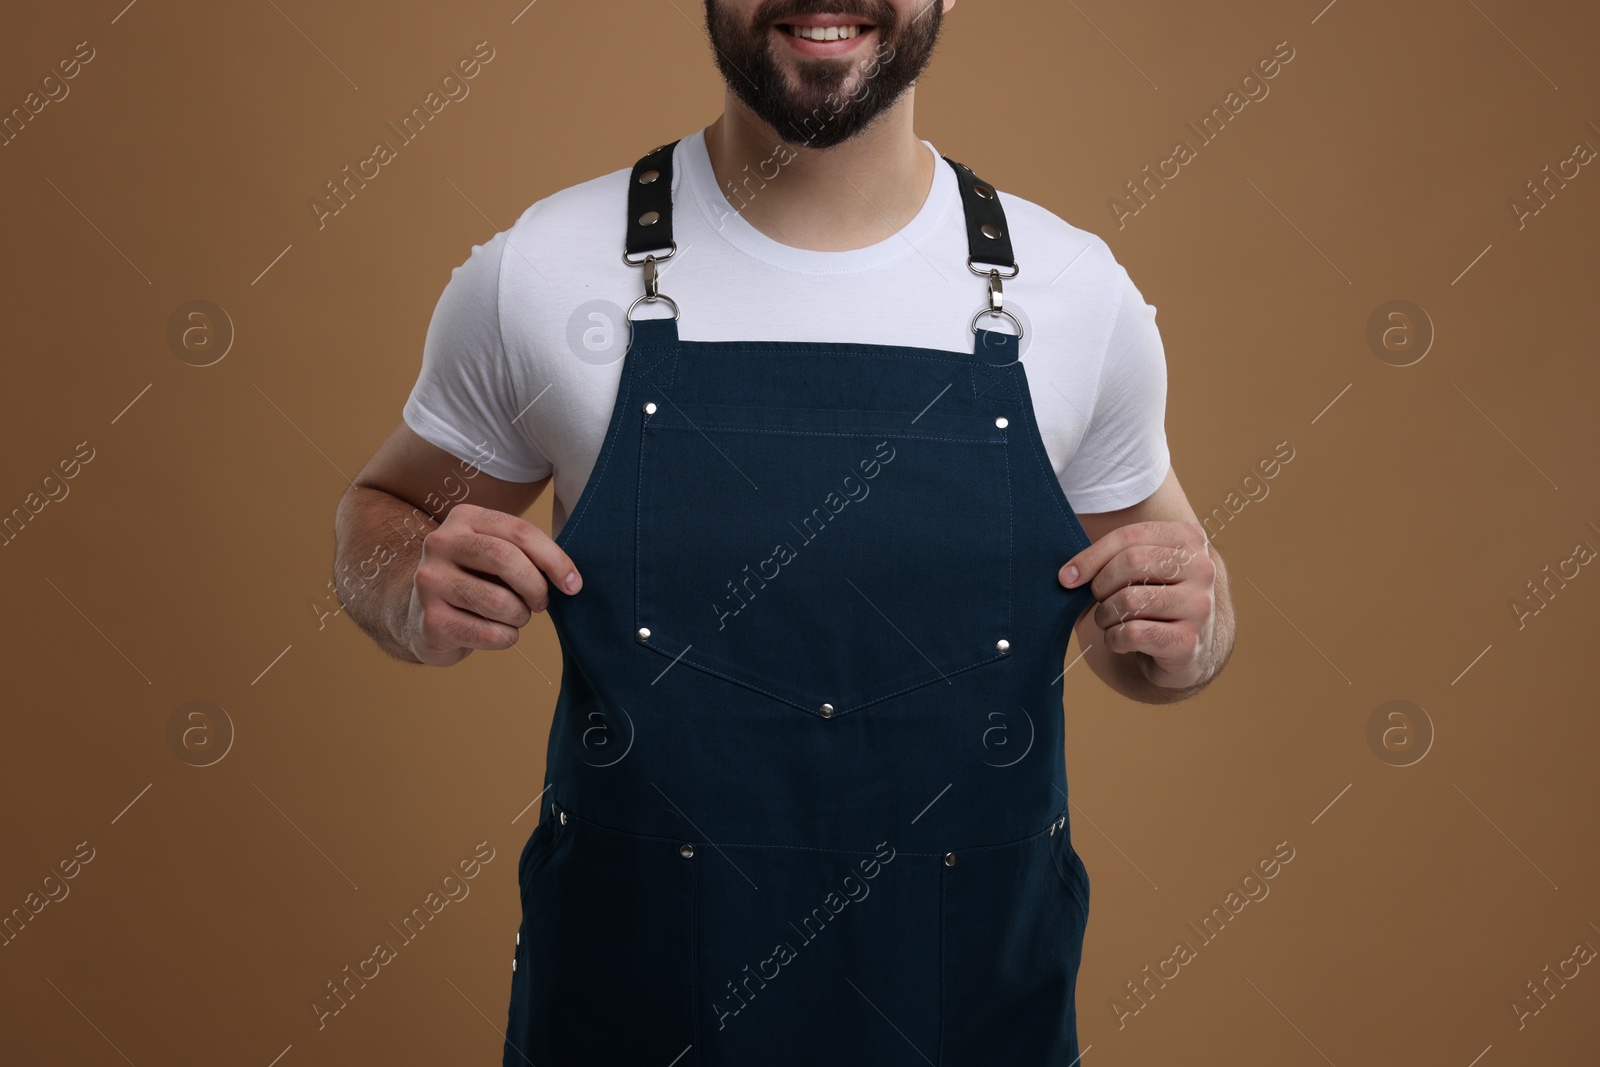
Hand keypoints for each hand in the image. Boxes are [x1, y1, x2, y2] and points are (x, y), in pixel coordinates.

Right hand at [405, 503, 581, 665]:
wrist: (425, 618)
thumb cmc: (475, 582)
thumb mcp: (496, 556)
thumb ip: (527, 555)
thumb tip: (570, 579)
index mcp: (464, 518)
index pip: (520, 532)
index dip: (554, 559)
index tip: (573, 584)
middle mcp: (440, 543)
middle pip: (506, 559)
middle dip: (535, 587)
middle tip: (540, 603)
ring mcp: (430, 581)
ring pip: (498, 601)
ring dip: (520, 617)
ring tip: (515, 617)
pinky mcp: (430, 620)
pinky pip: (489, 633)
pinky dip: (506, 637)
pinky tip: (498, 633)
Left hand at [1058, 521, 1216, 689]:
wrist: (1187, 650)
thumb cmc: (1152, 600)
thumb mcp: (1138, 569)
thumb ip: (1108, 558)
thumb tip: (1067, 575)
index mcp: (1189, 538)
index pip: (1129, 536)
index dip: (1091, 557)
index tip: (1067, 576)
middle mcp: (1202, 568)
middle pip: (1131, 562)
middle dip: (1101, 585)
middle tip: (1100, 600)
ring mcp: (1199, 606)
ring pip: (1130, 600)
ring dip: (1106, 615)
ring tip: (1111, 621)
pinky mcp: (1188, 641)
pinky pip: (1133, 633)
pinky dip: (1114, 639)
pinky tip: (1121, 641)